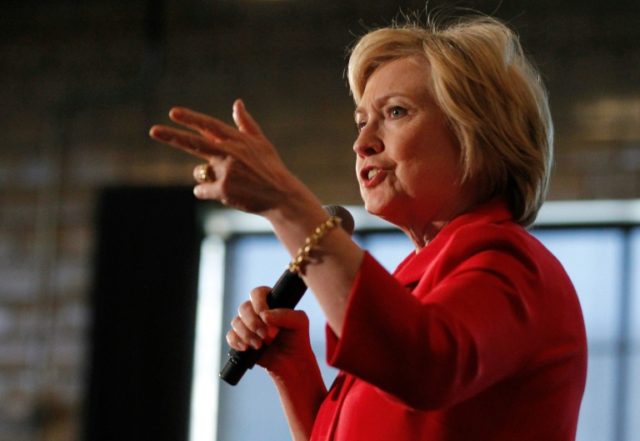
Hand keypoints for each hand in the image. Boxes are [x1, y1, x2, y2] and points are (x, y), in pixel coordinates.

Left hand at [149, 100, 303, 213]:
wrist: (281, 196)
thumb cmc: (271, 169)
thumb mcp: (261, 143)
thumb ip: (246, 124)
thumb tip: (237, 103)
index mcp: (237, 140)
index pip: (210, 126)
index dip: (191, 119)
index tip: (173, 113)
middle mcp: (230, 153)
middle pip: (195, 143)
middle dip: (172, 136)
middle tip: (153, 130)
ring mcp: (226, 171)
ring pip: (200, 172)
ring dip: (208, 178)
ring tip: (232, 183)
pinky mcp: (223, 190)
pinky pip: (201, 190)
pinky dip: (206, 192)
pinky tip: (224, 195)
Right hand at [227, 286, 316, 375]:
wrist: (292, 362)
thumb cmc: (297, 339)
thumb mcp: (299, 322)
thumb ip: (286, 315)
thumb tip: (264, 315)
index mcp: (270, 303)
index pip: (257, 293)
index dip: (258, 302)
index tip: (264, 315)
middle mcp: (256, 312)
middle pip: (244, 308)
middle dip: (253, 322)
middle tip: (266, 335)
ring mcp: (247, 326)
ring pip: (236, 322)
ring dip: (247, 334)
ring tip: (260, 345)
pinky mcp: (241, 339)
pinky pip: (230, 336)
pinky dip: (236, 341)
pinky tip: (246, 348)